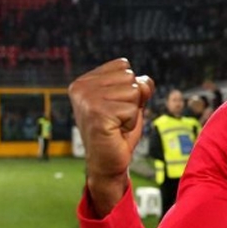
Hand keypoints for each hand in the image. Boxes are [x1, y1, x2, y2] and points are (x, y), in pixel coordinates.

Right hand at [68, 59, 154, 214]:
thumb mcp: (132, 102)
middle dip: (132, 100)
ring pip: (133, 92)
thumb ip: (140, 86)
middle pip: (130, 77)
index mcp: (84, 81)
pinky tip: (116, 131)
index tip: (116, 106)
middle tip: (118, 118)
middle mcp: (81, 88)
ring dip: (132, 112)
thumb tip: (145, 81)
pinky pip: (132, 109)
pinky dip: (131, 122)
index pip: (123, 65)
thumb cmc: (118, 132)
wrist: (108, 162)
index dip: (129, 88)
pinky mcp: (97, 114)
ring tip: (117, 124)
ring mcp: (87, 100)